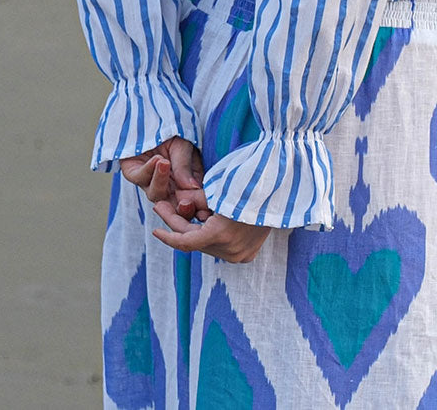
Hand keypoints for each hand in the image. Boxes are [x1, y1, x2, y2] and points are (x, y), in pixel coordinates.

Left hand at [120, 137, 208, 220]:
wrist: (152, 116)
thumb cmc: (173, 132)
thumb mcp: (185, 146)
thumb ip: (186, 167)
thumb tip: (193, 188)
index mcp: (185, 184)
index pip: (192, 202)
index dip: (197, 206)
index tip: (203, 206)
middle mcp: (168, 187)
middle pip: (174, 206)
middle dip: (180, 207)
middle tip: (186, 202)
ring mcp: (150, 182)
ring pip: (156, 194)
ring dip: (161, 181)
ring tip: (165, 163)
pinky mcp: (134, 174)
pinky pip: (141, 178)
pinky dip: (149, 169)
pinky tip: (157, 159)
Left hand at [151, 199, 271, 263]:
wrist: (282, 188)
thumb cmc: (248, 181)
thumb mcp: (217, 188)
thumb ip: (195, 199)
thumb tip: (180, 204)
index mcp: (221, 234)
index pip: (185, 242)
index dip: (168, 235)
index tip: (154, 230)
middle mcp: (231, 250)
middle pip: (196, 242)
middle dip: (180, 225)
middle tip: (165, 208)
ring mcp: (241, 254)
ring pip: (208, 245)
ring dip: (196, 230)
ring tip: (187, 210)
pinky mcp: (248, 253)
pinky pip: (222, 246)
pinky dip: (212, 234)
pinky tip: (205, 220)